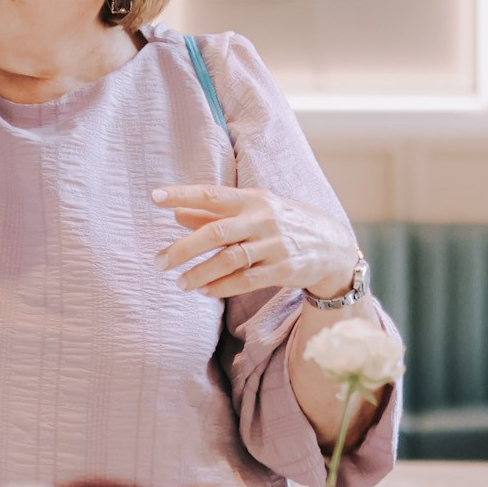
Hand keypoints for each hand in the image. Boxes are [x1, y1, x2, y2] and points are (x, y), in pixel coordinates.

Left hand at [151, 185, 355, 299]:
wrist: (333, 246)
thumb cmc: (283, 223)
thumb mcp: (253, 210)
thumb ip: (214, 214)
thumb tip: (176, 213)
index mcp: (253, 199)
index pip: (212, 194)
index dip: (182, 194)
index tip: (154, 196)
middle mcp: (263, 219)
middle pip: (216, 233)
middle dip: (183, 249)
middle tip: (158, 262)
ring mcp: (275, 245)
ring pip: (229, 260)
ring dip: (200, 274)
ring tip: (180, 283)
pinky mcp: (284, 269)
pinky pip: (247, 281)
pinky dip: (222, 287)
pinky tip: (204, 291)